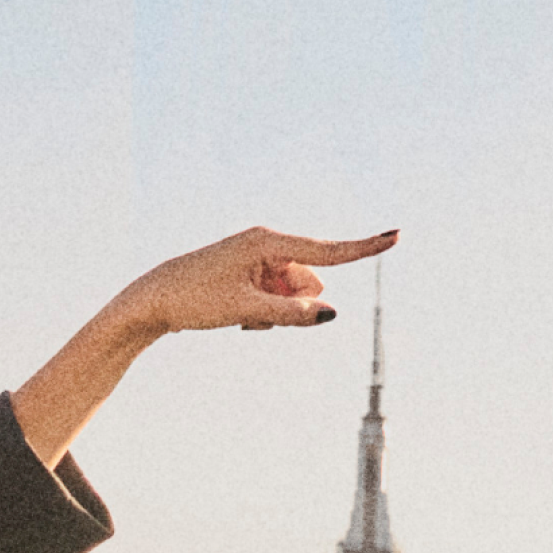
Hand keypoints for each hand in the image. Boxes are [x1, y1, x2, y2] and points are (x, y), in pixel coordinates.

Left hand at [105, 224, 396, 340]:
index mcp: (269, 241)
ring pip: (296, 296)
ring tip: (240, 316)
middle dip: (296, 308)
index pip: (328, 250)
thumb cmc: (195, 299)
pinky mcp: (254, 274)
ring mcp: (263, 260)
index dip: (364, 248)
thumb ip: (291, 314)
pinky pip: (279, 300)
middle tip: (254, 316)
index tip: (398, 236)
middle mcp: (269, 245)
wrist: (155, 299)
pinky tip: (237, 316)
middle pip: (311, 285)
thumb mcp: (246, 311)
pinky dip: (266, 315)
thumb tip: (330, 312)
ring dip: (279, 315)